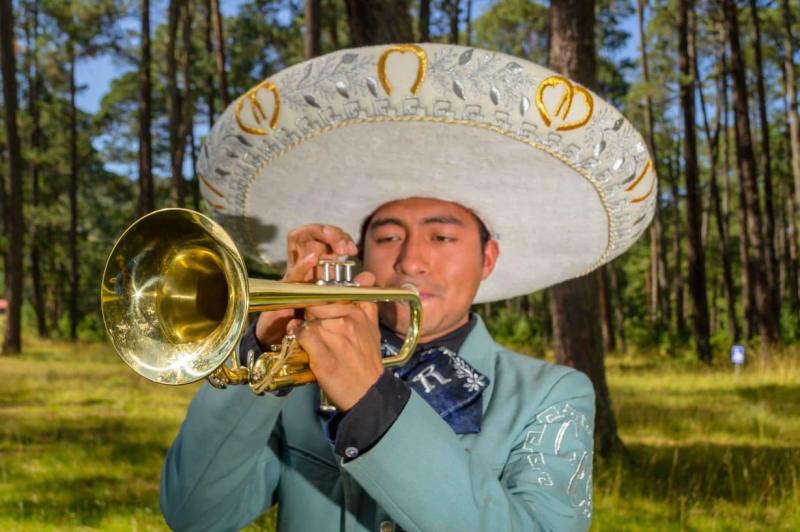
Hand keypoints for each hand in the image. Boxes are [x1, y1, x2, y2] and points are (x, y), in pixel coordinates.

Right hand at [254, 224, 358, 347]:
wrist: (284, 336)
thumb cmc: (311, 316)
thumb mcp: (334, 298)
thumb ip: (351, 287)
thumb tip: (369, 277)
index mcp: (316, 261)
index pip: (325, 235)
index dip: (339, 236)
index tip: (352, 249)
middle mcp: (302, 262)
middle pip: (312, 232)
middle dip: (332, 234)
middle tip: (346, 247)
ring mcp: (292, 272)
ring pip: (299, 241)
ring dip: (319, 240)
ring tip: (336, 249)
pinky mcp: (284, 287)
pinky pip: (293, 272)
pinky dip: (303, 264)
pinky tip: (312, 257)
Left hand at [288, 271, 382, 410]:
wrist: (368, 392)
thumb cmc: (368, 361)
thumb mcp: (374, 329)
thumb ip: (367, 305)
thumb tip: (367, 281)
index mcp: (359, 312)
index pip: (333, 291)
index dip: (321, 295)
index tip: (317, 302)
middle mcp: (348, 318)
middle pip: (317, 302)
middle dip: (310, 310)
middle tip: (308, 320)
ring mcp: (334, 334)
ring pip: (308, 316)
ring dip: (302, 323)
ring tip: (303, 332)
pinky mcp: (321, 351)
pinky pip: (301, 333)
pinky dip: (295, 335)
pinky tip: (298, 341)